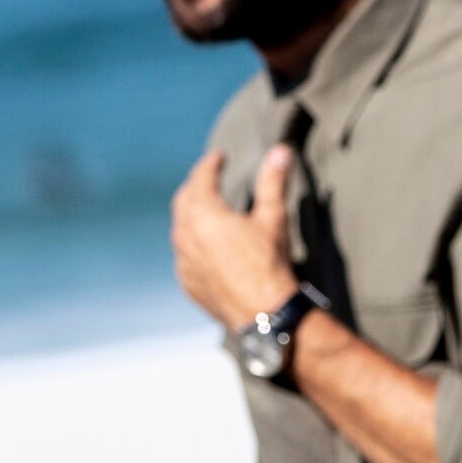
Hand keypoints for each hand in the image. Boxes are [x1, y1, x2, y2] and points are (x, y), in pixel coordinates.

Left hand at [171, 146, 298, 331]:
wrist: (263, 312)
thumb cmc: (268, 261)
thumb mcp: (273, 217)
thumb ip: (273, 181)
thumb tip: (281, 150)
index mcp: (203, 213)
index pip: (201, 178)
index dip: (210, 164)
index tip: (219, 157)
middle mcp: (185, 235)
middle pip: (183, 201)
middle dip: (196, 187)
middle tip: (208, 179)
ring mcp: (183, 261)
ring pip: (180, 230)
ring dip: (191, 216)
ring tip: (207, 212)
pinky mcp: (188, 283)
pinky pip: (184, 256)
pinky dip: (193, 244)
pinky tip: (207, 249)